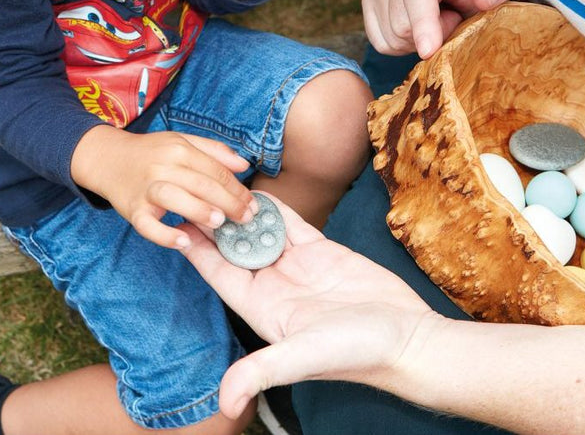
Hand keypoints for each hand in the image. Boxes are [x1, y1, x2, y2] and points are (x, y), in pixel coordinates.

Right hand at [71, 125, 256, 249]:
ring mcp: (146, 188)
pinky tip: (183, 242)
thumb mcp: (181, 141)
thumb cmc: (150, 152)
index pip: (215, 170)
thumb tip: (244, 165)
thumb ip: (214, 151)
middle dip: (229, 202)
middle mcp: (162, 166)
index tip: (253, 204)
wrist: (107, 158)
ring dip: (199, 211)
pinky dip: (164, 235)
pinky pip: (147, 225)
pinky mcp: (132, 209)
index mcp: (179, 149)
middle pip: (201, 184)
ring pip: (175, 198)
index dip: (237, 188)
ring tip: (219, 224)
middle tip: (247, 219)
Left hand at [179, 194, 436, 418]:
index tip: (176, 222)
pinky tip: (258, 190)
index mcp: (261, 309)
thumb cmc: (358, 354)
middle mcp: (274, 287)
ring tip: (221, 182)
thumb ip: (262, 372)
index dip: (197, 249)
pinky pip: (291, 225)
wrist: (409, 341)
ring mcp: (298, 268)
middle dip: (215, 223)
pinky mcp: (323, 252)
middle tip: (196, 189)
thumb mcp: (303, 357)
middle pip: (234, 249)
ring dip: (242, 212)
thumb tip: (225, 404)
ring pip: (260, 233)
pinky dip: (275, 208)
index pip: (219, 274)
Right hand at [362, 0, 517, 57]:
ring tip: (435, 23)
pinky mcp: (368, 2)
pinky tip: (417, 30)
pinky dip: (401, 47)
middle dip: (431, 36)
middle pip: (402, 24)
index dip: (423, 23)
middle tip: (451, 20)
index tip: (429, 51)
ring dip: (417, 42)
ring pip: (391, 37)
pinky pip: (380, 43)